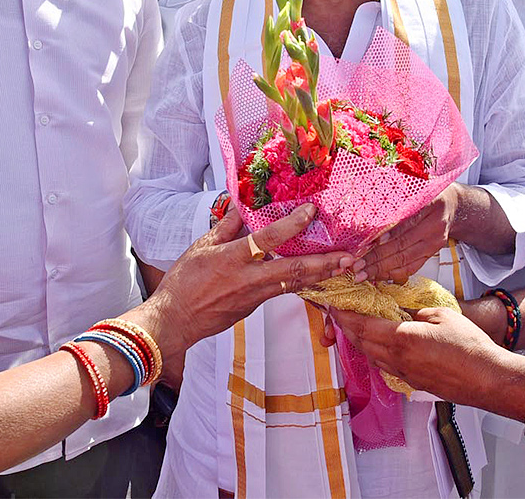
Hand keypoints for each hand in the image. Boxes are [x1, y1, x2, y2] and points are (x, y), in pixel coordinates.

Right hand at [146, 205, 352, 358]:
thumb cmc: (184, 281)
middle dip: (324, 263)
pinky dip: (301, 284)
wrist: (176, 320)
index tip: (311, 211)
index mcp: (233, 258)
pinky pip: (282, 292)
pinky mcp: (255, 307)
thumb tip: (245, 205)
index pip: (268, 239)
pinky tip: (316, 277)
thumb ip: (228, 225)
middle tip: (348, 256)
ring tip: (343, 267)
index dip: (291, 225)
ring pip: (294, 284)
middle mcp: (248, 279)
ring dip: (321, 275)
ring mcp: (254, 296)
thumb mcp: (202, 246)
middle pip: (294, 270)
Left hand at [326, 306, 501, 404]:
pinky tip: (379, 345)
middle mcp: (398, 359)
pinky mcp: (413, 383)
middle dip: (347, 328)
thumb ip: (415, 311)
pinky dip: (375, 353)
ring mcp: (404, 374)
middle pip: (361, 343)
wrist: (488, 379)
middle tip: (339, 314)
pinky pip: (385, 366)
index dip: (345, 315)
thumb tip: (401, 311)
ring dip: (359, 342)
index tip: (334, 305)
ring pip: (371, 357)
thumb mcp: (441, 315)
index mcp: (402, 338)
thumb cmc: (470, 346)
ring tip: (355, 327)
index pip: (363, 326)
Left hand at [354, 184, 462, 282]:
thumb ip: (396, 199)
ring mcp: (435, 243)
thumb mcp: (415, 188)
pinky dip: (393, 273)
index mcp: (431, 206)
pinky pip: (412, 267)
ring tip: (362, 274)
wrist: (452, 204)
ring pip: (406, 260)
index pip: (406, 224)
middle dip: (378, 258)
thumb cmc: (428, 193)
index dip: (387, 235)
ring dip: (382, 270)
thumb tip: (367, 215)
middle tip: (358, 266)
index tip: (369, 244)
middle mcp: (434, 227)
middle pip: (403, 246)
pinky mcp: (432, 253)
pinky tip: (377, 276)